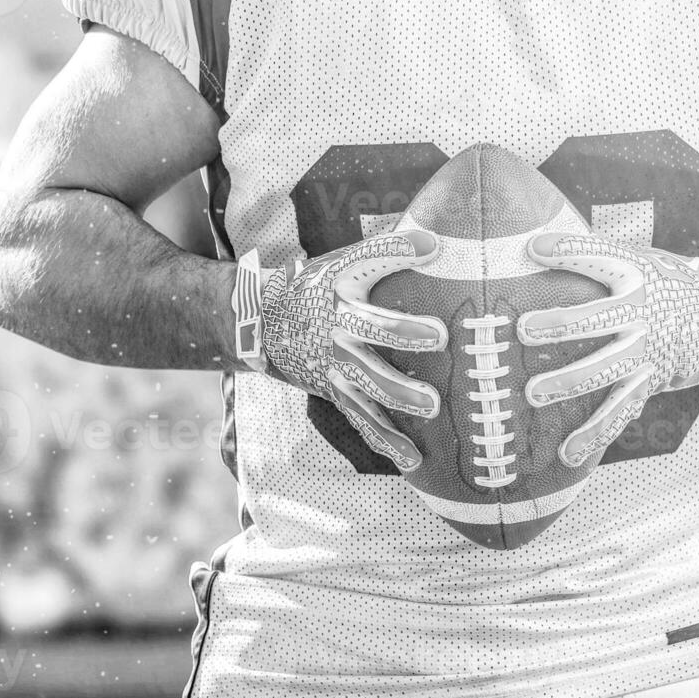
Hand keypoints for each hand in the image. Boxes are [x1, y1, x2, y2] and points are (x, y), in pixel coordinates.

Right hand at [233, 231, 448, 471]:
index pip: (369, 261)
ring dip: (399, 393)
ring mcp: (334, 363)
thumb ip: (385, 252)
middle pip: (371, 329)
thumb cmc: (317, 289)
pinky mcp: (335, 391)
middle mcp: (337, 326)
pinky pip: (362, 418)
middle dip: (403, 333)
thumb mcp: (340, 263)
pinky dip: (387, 440)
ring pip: (367, 381)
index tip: (430, 245)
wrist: (261, 326)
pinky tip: (415, 459)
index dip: (396, 251)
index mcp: (341, 287)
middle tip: (438, 337)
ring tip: (433, 406)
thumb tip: (436, 238)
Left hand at [518, 234, 698, 466]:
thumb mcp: (643, 261)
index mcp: (638, 277)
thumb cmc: (671, 284)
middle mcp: (642, 315)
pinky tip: (567, 452)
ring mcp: (646, 352)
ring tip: (534, 393)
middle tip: (524, 330)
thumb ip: (598, 256)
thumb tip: (536, 242)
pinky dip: (594, 434)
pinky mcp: (648, 381)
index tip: (536, 248)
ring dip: (569, 382)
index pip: (601, 259)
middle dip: (560, 326)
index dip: (569, 252)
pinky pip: (620, 411)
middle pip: (598, 320)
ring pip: (605, 370)